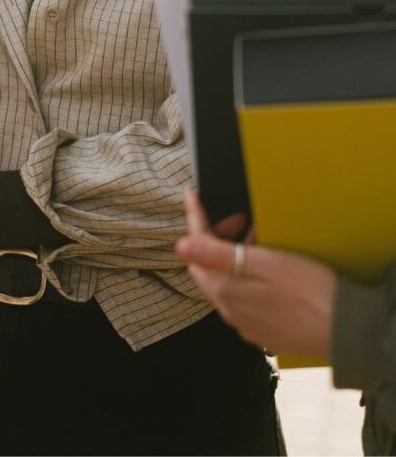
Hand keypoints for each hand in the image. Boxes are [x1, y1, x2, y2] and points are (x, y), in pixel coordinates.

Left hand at [176, 190, 334, 357]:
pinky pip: (243, 297)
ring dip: (232, 257)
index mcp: (225, 289)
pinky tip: (267, 270)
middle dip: (216, 236)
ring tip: (258, 241)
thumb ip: (217, 255)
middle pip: (207, 266)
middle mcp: (229, 309)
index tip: (192, 196)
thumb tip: (180, 246)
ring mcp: (246, 322)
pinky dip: (246, 277)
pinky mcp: (263, 329)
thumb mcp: (264, 263)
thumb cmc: (309, 291)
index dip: (195, 218)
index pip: (197, 248)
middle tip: (239, 219)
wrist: (346, 330)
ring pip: (225, 281)